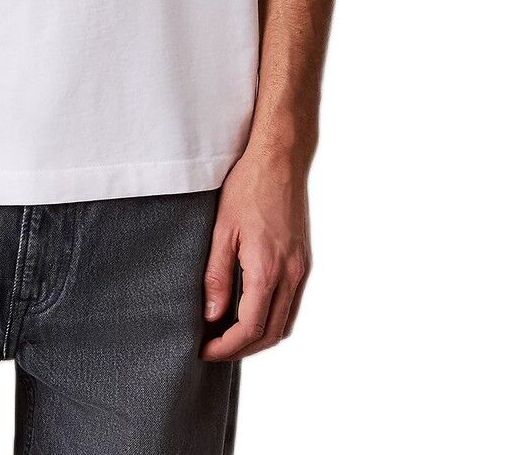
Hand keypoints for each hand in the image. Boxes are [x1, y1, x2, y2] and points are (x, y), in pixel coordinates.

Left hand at [200, 144, 311, 361]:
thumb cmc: (248, 186)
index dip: (227, 347)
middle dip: (242, 348)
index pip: (251, 328)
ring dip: (259, 335)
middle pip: (271, 333)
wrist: (280, 159)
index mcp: (268, 269)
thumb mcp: (222, 230)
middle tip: (213, 347)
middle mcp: (291, 274)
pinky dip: (272, 316)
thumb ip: (217, 276)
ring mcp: (301, 268)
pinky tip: (250, 309)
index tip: (205, 350)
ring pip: (285, 322)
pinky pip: (291, 303)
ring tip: (228, 333)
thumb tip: (211, 315)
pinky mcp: (303, 260)